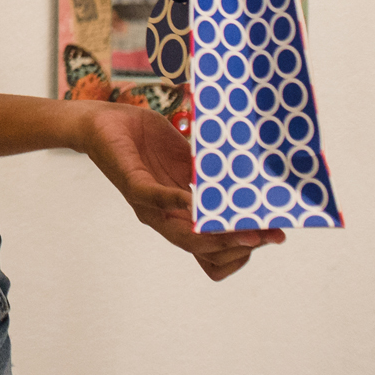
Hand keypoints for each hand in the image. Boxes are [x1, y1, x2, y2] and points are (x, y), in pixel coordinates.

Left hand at [80, 102, 283, 280]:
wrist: (104, 121)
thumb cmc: (146, 142)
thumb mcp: (187, 161)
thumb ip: (211, 176)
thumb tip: (252, 179)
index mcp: (181, 215)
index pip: (211, 253)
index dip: (240, 251)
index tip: (270, 237)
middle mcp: (165, 217)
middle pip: (203, 252)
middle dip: (239, 247)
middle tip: (267, 236)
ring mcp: (149, 203)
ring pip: (182, 235)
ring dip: (215, 235)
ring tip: (244, 229)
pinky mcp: (132, 182)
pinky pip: (154, 198)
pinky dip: (176, 201)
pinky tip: (195, 198)